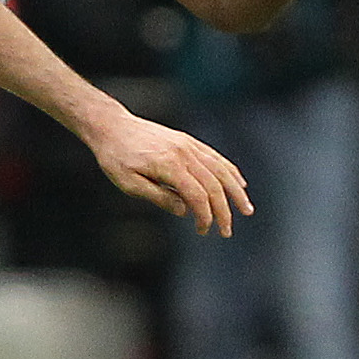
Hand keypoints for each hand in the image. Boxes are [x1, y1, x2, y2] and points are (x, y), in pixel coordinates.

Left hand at [85, 108, 250, 236]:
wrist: (112, 127)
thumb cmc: (115, 158)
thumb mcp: (128, 184)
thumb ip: (158, 197)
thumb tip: (185, 211)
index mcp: (169, 165)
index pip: (197, 195)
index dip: (204, 216)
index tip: (203, 231)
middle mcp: (184, 153)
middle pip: (214, 185)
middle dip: (224, 210)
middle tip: (226, 231)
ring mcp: (188, 145)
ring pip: (221, 169)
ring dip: (236, 191)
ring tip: (246, 209)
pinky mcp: (187, 141)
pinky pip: (215, 157)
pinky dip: (230, 172)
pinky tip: (239, 183)